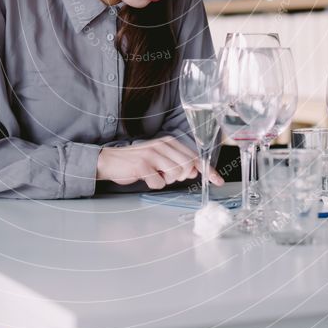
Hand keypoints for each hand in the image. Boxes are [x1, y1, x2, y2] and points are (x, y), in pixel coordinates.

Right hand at [96, 135, 224, 188]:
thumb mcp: (158, 156)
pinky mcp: (143, 166)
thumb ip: (176, 161)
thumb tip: (193, 171)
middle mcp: (162, 145)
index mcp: (168, 142)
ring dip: (165, 180)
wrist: (109, 161)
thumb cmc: (136, 161)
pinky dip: (153, 185)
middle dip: (179, 176)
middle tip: (163, 173)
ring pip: (175, 175)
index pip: (194, 156)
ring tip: (152, 173)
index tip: (218, 180)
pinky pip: (159, 183)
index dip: (208, 170)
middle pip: (186, 167)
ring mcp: (152, 155)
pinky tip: (144, 177)